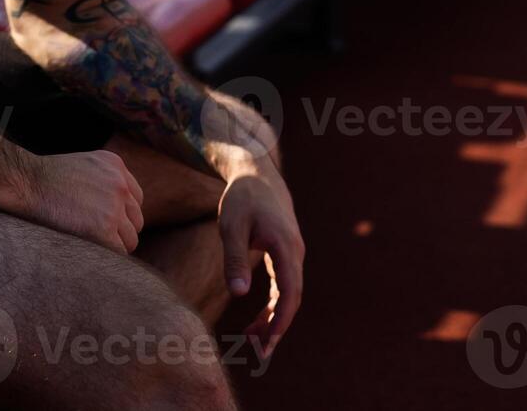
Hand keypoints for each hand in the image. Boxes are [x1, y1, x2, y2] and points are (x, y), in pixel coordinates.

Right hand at [0, 147, 144, 252]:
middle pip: (136, 220)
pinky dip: (109, 256)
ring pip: (131, 238)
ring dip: (116, 246)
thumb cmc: (45, 178)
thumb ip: (103, 180)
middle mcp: (120, 184)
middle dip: (122, 231)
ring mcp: (114, 206)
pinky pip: (119, 251)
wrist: (28, 182)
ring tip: (95, 250)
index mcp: (116, 166)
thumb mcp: (84, 166)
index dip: (123, 214)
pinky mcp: (103, 227)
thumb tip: (111, 208)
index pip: (136, 199)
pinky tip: (94, 255)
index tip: (110, 224)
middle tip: (102, 241)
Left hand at [218, 169, 303, 355]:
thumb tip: (238, 294)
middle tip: (259, 352)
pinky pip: (284, 287)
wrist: (257, 174)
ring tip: (252, 341)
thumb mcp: (231, 226)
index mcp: (285, 246)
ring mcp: (293, 254)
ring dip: (274, 318)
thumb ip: (234, 258)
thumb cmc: (242, 198)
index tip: (268, 342)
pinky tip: (257, 321)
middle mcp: (296, 252)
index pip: (290, 291)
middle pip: (293, 298)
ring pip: (289, 294)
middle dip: (278, 327)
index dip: (281, 319)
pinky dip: (273, 306)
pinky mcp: (286, 255)